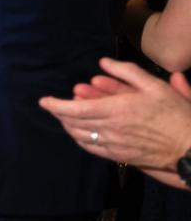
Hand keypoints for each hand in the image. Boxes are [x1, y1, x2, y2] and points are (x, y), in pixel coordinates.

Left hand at [38, 57, 190, 179]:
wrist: (190, 146)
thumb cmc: (176, 113)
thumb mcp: (155, 85)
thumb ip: (127, 72)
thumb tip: (103, 63)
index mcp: (117, 109)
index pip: (76, 109)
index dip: (56, 105)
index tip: (43, 101)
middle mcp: (111, 129)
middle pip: (74, 123)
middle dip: (60, 114)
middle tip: (54, 106)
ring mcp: (114, 145)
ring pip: (80, 136)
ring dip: (68, 126)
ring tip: (64, 117)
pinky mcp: (119, 157)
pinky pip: (92, 148)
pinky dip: (80, 139)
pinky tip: (79, 133)